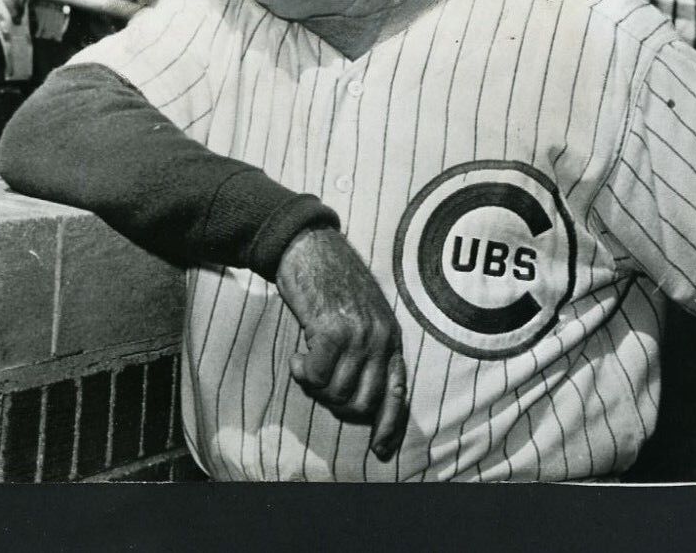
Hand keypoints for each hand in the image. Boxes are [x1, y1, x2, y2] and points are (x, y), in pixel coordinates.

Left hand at [0, 0, 26, 20]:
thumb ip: (2, 1)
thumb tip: (7, 11)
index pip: (10, 5)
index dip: (13, 14)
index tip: (15, 20)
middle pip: (17, 4)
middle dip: (18, 12)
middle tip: (18, 19)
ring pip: (22, 0)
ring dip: (22, 8)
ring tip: (21, 14)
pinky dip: (23, 1)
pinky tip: (22, 5)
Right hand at [272, 224, 408, 460]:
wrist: (309, 246)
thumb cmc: (328, 279)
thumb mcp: (360, 313)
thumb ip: (366, 346)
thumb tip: (358, 390)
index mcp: (390, 337)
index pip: (397, 392)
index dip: (389, 425)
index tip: (380, 449)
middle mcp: (379, 339)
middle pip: (363, 402)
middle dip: (336, 403)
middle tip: (317, 383)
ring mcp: (357, 335)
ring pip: (336, 392)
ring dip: (315, 386)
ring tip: (305, 364)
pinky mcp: (331, 330)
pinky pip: (316, 376)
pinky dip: (303, 373)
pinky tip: (297, 357)